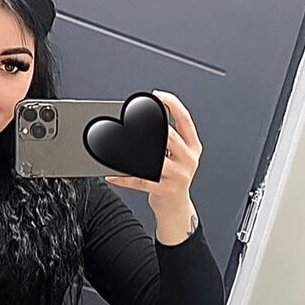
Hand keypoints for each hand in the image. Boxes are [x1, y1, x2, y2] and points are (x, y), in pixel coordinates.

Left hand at [104, 90, 202, 217]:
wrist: (176, 209)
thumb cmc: (172, 180)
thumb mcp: (179, 158)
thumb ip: (169, 140)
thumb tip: (146, 121)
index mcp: (193, 147)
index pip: (184, 119)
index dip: (171, 104)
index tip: (156, 95)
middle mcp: (188, 159)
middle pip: (169, 136)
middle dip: (151, 125)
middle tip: (132, 118)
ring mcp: (177, 175)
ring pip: (153, 157)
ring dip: (132, 151)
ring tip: (117, 144)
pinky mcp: (164, 189)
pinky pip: (139, 180)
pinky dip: (123, 177)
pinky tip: (111, 174)